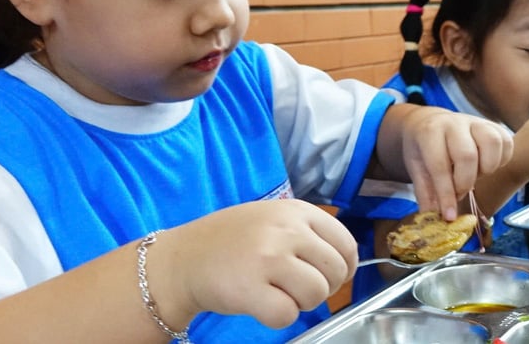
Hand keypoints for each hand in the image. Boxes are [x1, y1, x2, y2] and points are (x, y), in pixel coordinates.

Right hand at [154, 199, 357, 329]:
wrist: (183, 259)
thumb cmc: (232, 241)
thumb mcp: (274, 218)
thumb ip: (309, 232)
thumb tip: (345, 260)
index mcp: (296, 211)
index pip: (345, 243)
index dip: (344, 267)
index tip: (330, 276)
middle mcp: (286, 231)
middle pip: (335, 272)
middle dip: (323, 288)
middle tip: (298, 288)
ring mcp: (268, 258)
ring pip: (316, 294)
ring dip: (301, 303)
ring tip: (278, 293)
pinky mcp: (250, 289)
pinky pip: (288, 315)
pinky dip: (279, 318)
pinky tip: (262, 304)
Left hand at [397, 107, 513, 217]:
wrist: (432, 123)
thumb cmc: (424, 149)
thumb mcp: (417, 169)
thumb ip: (426, 193)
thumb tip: (435, 219)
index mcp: (430, 132)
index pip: (440, 165)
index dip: (445, 194)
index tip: (449, 215)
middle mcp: (454, 123)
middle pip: (468, 155)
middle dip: (465, 182)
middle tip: (459, 192)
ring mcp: (476, 122)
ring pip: (492, 143)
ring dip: (486, 168)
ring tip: (474, 174)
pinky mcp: (494, 125)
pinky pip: (506, 142)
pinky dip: (501, 160)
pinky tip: (485, 166)